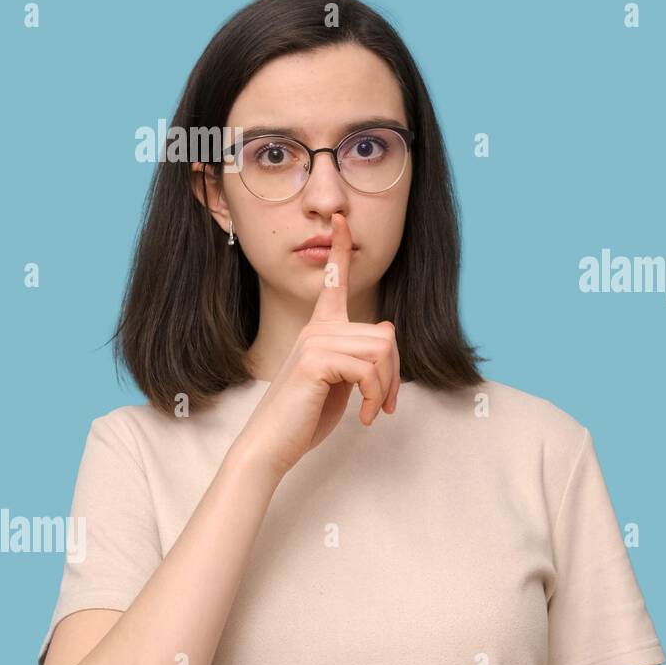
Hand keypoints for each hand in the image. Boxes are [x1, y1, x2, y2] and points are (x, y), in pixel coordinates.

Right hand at [230, 212, 400, 481]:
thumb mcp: (340, 380)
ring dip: (385, 388)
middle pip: (384, 334)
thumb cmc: (304, 416)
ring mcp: (314, 342)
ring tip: (372, 411)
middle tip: (385, 403)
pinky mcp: (316, 361)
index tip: (341, 219)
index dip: (340, 251)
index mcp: (320, 329)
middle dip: (395, 374)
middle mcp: (316, 329)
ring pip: (381, 352)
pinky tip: (363, 418)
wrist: (270, 445)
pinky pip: (369, 370)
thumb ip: (360, 354)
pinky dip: (374, 397)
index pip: (334, 283)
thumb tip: (386, 325)